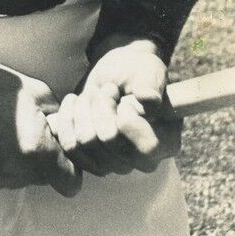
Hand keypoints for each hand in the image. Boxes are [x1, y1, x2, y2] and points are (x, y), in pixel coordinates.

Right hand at [0, 29, 80, 196]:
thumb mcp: (38, 93)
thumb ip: (59, 121)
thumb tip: (66, 136)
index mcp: (35, 152)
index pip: (69, 184)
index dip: (69, 171)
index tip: (59, 158)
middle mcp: (12, 173)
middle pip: (39, 180)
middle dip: (37, 161)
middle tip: (21, 132)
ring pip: (13, 180)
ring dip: (11, 164)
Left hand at [49, 38, 181, 177]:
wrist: (116, 74)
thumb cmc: (138, 72)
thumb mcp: (149, 71)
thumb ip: (151, 85)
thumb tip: (149, 100)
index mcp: (167, 144)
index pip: (146, 147)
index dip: (128, 117)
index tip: (126, 96)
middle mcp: (142, 161)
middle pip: (109, 141)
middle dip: (102, 105)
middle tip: (108, 88)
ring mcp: (115, 164)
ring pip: (85, 142)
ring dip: (84, 109)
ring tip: (93, 94)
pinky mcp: (90, 159)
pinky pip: (68, 145)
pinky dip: (67, 118)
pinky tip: (75, 101)